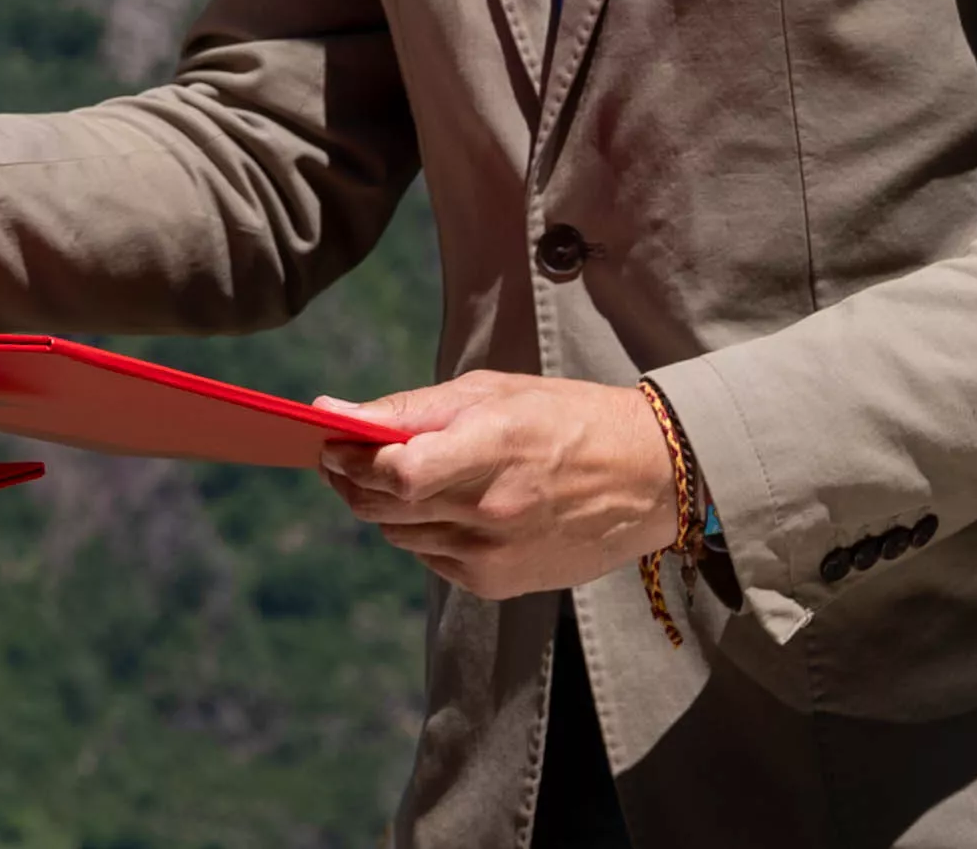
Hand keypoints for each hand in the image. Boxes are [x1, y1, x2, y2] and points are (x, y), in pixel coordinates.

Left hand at [314, 374, 683, 598]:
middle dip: (349, 481)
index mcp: (493, 447)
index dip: (351, 459)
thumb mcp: (492, 392)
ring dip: (384, 508)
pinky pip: (431, 558)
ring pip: (399, 535)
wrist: (647, 477)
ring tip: (396, 478)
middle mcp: (492, 508)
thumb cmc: (565, 419)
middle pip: (385, 506)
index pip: (396, 470)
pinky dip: (422, 533)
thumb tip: (332, 411)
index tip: (329, 441)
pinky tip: (443, 507)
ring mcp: (496, 553)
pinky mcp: (500, 583)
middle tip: (338, 457)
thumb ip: (411, 409)